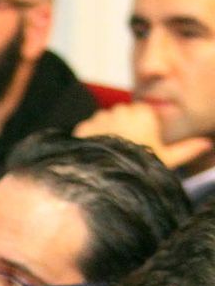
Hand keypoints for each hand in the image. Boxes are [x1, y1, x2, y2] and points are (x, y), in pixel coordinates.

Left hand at [75, 102, 213, 169]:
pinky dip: (89, 139)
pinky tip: (95, 153)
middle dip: (122, 128)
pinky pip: (86, 130)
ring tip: (110, 153)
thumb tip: (207, 144)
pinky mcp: (83, 127)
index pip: (141, 113)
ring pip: (103, 121)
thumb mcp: (167, 159)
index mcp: (143, 113)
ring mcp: (100, 117)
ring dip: (105, 132)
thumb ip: (186, 149)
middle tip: (124, 149)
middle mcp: (121, 110)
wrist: (108, 175)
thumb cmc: (141, 165)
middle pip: (121, 116)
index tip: (140, 142)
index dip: (141, 128)